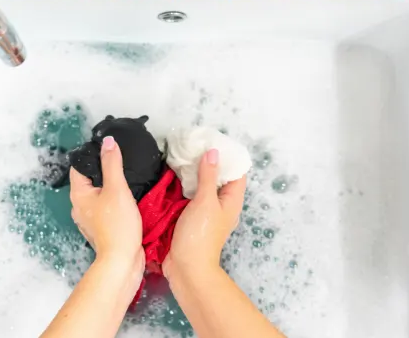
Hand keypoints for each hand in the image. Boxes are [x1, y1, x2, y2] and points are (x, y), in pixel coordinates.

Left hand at [69, 136, 143, 278]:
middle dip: (103, 171)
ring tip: (126, 178)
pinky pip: (105, 207)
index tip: (109, 149)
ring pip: (98, 195)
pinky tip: (127, 199)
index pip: (79, 166)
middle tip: (121, 161)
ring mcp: (89, 218)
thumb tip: (107, 141)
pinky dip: (113, 201)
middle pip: (88, 180)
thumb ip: (112, 163)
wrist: (122, 260)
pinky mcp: (101, 227)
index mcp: (78, 194)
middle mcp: (79, 205)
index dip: (92, 155)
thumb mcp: (117, 188)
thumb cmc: (117, 224)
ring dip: (110, 187)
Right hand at [164, 148, 246, 279]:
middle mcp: (221, 205)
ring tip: (181, 154)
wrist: (186, 267)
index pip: (236, 173)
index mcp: (231, 201)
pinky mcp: (190, 217)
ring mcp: (205, 212)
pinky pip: (189, 195)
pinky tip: (171, 175)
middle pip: (218, 178)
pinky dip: (183, 184)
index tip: (213, 140)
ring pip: (202, 186)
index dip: (229, 156)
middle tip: (192, 144)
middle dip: (208, 161)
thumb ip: (208, 176)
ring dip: (194, 172)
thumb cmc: (200, 235)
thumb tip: (213, 152)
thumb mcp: (205, 202)